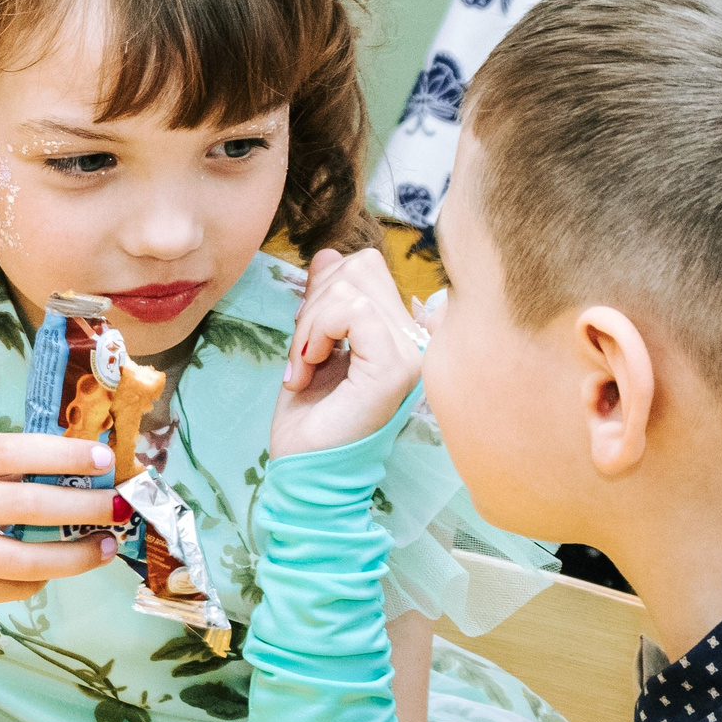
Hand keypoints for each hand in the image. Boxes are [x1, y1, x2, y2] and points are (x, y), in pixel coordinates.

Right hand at [0, 431, 123, 609]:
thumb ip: (0, 467)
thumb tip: (76, 466)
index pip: (11, 452)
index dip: (61, 457)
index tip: (104, 461)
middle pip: (24, 506)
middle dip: (82, 507)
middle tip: (120, 507)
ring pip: (22, 558)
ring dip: (73, 555)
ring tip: (105, 547)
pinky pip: (10, 587)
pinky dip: (40, 578)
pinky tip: (56, 568)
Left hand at [270, 248, 425, 458]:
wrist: (304, 467)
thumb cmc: (310, 416)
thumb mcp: (312, 342)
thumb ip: (325, 300)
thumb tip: (328, 254)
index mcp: (402, 333)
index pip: (368, 267)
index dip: (324, 286)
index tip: (308, 337)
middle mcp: (419, 340)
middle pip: (361, 265)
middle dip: (314, 302)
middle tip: (303, 353)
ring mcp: (413, 354)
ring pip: (353, 285)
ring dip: (309, 324)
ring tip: (304, 366)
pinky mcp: (396, 368)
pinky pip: (353, 311)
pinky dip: (316, 333)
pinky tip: (308, 369)